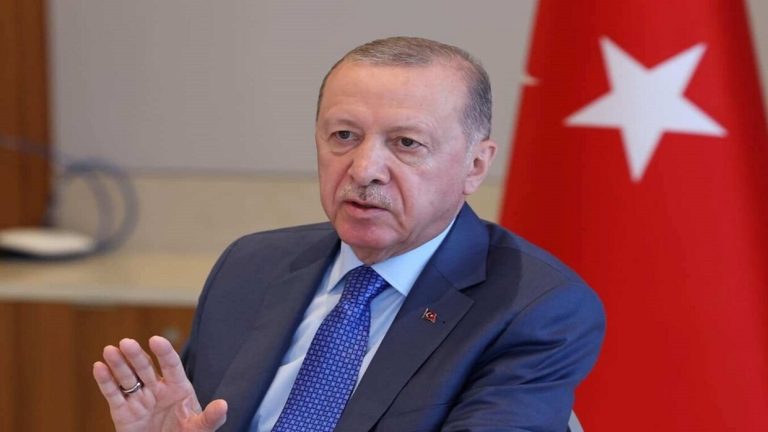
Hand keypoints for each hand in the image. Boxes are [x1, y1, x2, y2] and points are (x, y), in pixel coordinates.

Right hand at [93, 336, 227, 431]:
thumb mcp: (200, 428)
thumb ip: (211, 418)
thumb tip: (224, 405)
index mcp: (178, 388)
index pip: (171, 366)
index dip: (164, 352)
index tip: (156, 340)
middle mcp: (158, 389)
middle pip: (146, 368)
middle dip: (136, 355)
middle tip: (126, 343)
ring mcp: (140, 399)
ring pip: (128, 378)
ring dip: (119, 363)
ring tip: (110, 350)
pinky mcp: (123, 411)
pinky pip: (113, 394)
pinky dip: (105, 381)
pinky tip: (99, 367)